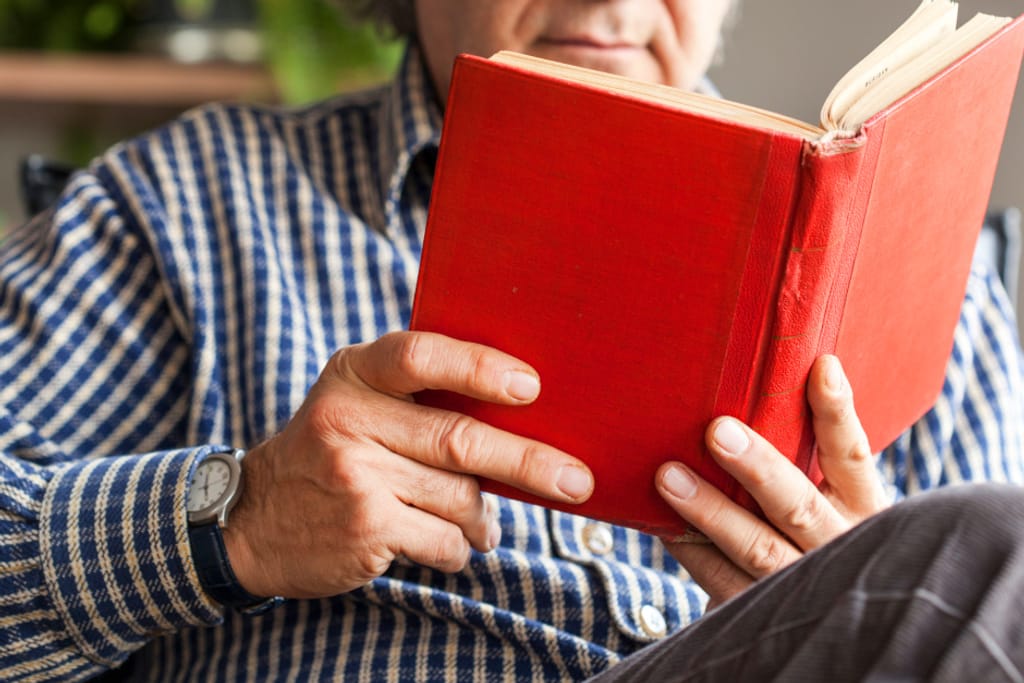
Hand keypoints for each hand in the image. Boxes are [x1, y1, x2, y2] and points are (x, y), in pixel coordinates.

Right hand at [222, 331, 593, 599]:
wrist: (251, 519)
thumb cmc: (330, 451)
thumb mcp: (354, 400)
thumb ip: (416, 394)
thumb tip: (519, 411)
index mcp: (354, 373)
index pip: (420, 355)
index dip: (480, 368)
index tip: (531, 387)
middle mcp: (349, 419)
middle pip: (460, 438)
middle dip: (529, 463)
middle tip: (575, 481)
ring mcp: (355, 476)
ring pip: (459, 496)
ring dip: (484, 517)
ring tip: (483, 522)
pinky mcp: (365, 527)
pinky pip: (443, 539)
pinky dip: (460, 547)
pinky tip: (451, 544)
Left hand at [656, 355, 888, 607]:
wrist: (812, 616)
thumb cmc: (805, 536)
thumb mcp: (824, 502)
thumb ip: (798, 460)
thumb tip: (744, 397)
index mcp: (863, 510)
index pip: (852, 457)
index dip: (838, 414)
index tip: (822, 368)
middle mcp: (840, 548)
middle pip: (800, 508)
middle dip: (759, 469)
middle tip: (717, 431)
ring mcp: (805, 588)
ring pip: (758, 550)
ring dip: (711, 511)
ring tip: (669, 477)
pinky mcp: (765, 616)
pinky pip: (720, 580)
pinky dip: (690, 549)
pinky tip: (660, 523)